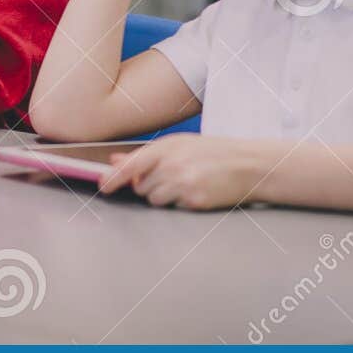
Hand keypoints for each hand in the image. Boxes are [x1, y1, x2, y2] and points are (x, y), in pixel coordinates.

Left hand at [98, 135, 263, 209]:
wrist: (249, 164)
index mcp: (167, 147)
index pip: (131, 165)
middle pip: (141, 186)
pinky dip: (180, 203)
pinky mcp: (195, 201)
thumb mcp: (180, 144)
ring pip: (154, 199)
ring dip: (163, 196)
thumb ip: (147, 154)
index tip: (103, 186)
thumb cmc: (213, 152)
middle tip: (170, 177)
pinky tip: (196, 191)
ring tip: (184, 183)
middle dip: (148, 185)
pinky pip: (174, 207)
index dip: (113, 178)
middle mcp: (173, 165)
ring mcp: (184, 184)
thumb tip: (115, 161)